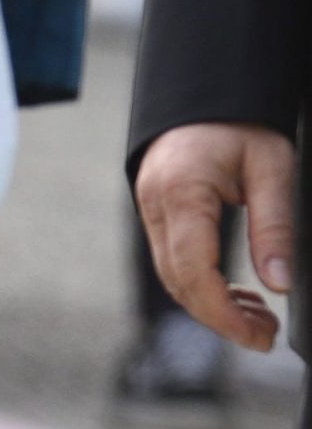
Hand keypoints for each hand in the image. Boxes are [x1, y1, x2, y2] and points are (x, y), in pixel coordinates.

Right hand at [135, 122, 293, 350]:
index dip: (222, 313)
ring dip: (210, 304)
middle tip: (266, 335)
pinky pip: (172, 259)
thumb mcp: (273, 168)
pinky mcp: (157, 211)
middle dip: (219, 318)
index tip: (258, 336)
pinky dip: (201, 284)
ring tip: (258, 317)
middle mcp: (156, 203)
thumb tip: (279, 283)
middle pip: (176, 280)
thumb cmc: (239, 124)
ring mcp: (150, 207)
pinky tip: (236, 291)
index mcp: (181, 192)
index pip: (192, 270)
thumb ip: (274, 226)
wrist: (204, 92)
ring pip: (171, 274)